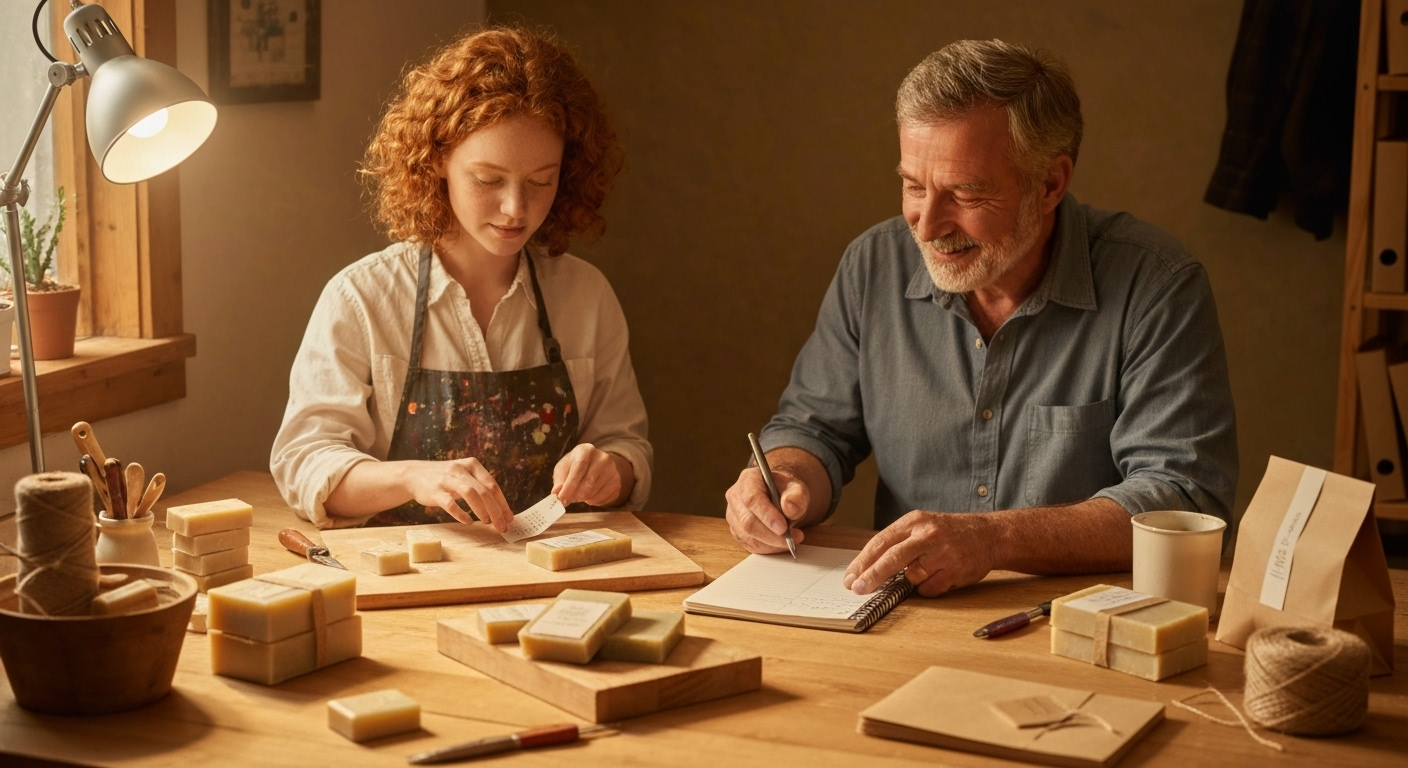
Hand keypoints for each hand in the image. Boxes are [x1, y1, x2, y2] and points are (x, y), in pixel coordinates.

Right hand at [403, 458, 512, 531]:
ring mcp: (447, 479)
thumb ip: (479, 487)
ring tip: (487, 522)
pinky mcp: (435, 491)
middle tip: (502, 526)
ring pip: (470, 494)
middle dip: (496, 510)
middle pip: (484, 491)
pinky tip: (468, 521)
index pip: (492, 485)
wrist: (414, 474)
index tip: (509, 518)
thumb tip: (500, 509)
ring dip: (481, 510)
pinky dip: (461, 513)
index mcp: (472, 464)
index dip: (502, 503)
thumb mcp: (464, 476)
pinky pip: (450, 503)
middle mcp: (461, 469)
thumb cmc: (445, 479)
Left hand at [552, 444, 625, 506]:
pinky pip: (602, 500)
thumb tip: (556, 493)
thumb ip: (559, 480)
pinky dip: (592, 501)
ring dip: (583, 499)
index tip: (562, 498)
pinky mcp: (617, 483)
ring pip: (594, 494)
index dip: (569, 485)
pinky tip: (590, 494)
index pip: (579, 468)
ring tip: (580, 492)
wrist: (596, 464)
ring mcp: (613, 471)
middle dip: (575, 495)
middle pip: (588, 484)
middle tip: (569, 499)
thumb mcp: (564, 468)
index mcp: (586, 450)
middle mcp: (603, 458)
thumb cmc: (575, 466)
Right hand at [724, 466, 809, 553]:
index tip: (783, 527)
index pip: (751, 499)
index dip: (766, 515)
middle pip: (747, 522)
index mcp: (748, 480)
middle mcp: (735, 497)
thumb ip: (797, 496)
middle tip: (793, 538)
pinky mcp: (737, 531)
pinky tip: (781, 544)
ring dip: (771, 544)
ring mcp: (734, 515)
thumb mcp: (797, 488)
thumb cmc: (787, 491)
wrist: (782, 496)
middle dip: (771, 535)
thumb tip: (790, 508)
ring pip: (748, 537)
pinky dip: (767, 548)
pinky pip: (750, 545)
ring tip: (791, 540)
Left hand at [842, 511, 996, 596]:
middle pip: (891, 557)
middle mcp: (927, 534)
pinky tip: (940, 576)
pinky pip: (930, 588)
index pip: (881, 542)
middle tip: (857, 589)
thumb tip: (868, 568)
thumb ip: (898, 543)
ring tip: (926, 570)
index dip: (863, 562)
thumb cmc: (949, 534)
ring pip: (912, 576)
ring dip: (912, 580)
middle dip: (871, 576)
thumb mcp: (922, 527)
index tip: (850, 577)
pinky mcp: (955, 570)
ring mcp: (942, 552)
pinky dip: (929, 587)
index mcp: (914, 521)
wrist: (989, 534)